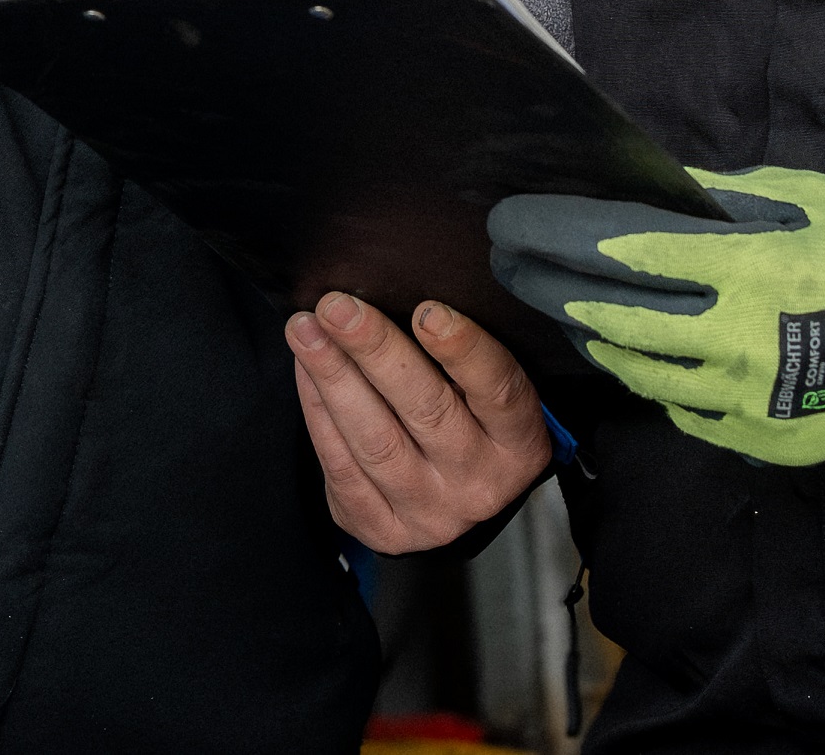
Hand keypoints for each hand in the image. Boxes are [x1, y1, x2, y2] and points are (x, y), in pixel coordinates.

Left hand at [286, 291, 552, 552]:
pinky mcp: (384, 529)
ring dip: (333, 378)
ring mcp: (431, 513)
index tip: (426, 309)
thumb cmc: (471, 419)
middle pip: (426, 410)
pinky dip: (318, 414)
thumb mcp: (490, 394)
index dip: (464, 350)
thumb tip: (396, 295)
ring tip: (305, 330)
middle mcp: (480, 482)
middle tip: (337, 307)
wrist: (457, 499)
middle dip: (376, 351)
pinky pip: (342, 468)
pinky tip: (306, 371)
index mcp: (519, 443)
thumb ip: (462, 355)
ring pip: (375, 440)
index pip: (499, 391)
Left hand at [487, 166, 824, 468]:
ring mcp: (753, 402)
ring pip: (651, 380)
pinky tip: (651, 369)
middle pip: (625, 326)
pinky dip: (666, 390)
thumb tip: (669, 186)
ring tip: (583, 323)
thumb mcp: (810, 198)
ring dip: (610, 349)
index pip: (635, 258)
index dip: (573, 244)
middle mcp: (740, 342)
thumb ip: (730, 196)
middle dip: (569, 300)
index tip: (528, 230)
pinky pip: (695, 418)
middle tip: (532, 280)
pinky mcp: (769, 442)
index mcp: (750, 272)